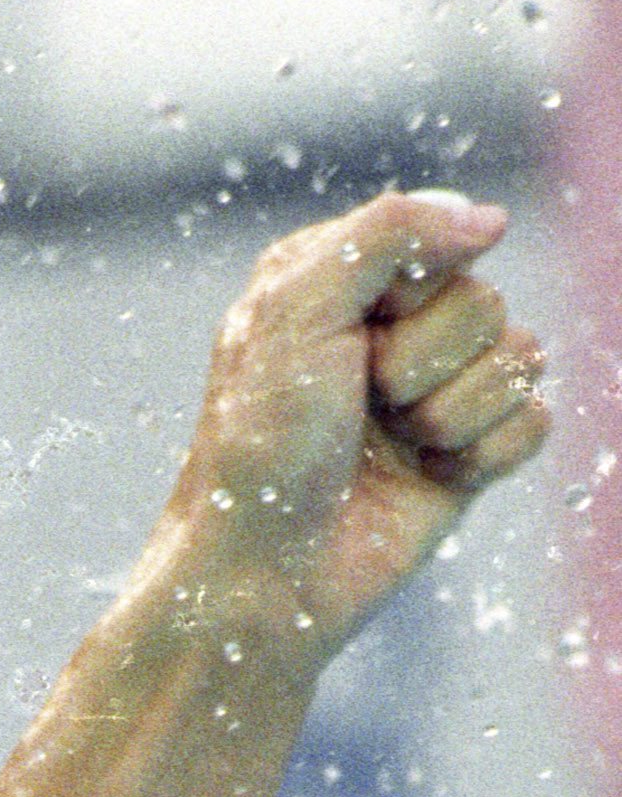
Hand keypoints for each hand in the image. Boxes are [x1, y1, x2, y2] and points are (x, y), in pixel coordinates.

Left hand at [166, 189, 546, 654]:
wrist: (263, 576)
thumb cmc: (262, 446)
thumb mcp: (298, 308)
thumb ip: (389, 232)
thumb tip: (493, 220)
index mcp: (343, 276)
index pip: (440, 238)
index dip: (406, 295)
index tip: (350, 340)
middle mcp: (393, 327)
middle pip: (483, 302)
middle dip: (420, 363)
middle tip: (361, 406)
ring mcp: (436, 391)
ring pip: (519, 356)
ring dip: (449, 412)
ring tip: (390, 445)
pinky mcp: (469, 454)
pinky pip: (533, 420)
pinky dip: (482, 455)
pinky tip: (429, 475)